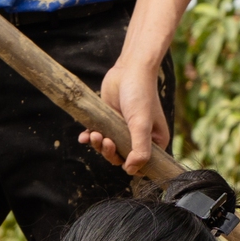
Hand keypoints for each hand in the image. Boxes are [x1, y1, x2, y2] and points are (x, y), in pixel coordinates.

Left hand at [81, 57, 168, 174]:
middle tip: (104, 141)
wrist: (130, 69)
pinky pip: (99, 136)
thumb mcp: (141, 124)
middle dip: (109, 153)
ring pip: (108, 148)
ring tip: (95, 135)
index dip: (129, 165)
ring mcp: (123, 129)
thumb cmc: (140, 94)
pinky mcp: (110, 121)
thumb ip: (139, 149)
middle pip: (121, 158)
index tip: (121, 158)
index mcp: (155, 141)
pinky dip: (90, 138)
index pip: (142, 165)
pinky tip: (85, 136)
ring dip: (99, 145)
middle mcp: (140, 138)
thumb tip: (130, 171)